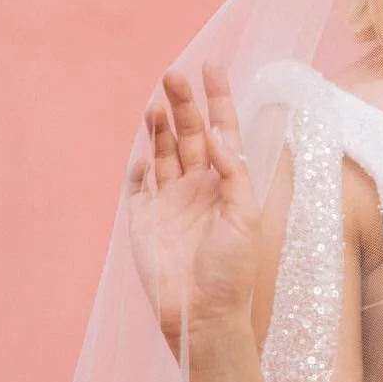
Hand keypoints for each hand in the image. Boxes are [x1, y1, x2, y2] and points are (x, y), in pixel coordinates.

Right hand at [125, 63, 260, 357]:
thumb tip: (221, 137)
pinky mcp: (143, 219)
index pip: (223, 130)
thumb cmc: (233, 270)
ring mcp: (168, 200)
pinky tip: (143, 154)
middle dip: (183, 103)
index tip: (212, 66)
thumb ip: (234, 175)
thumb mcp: (245, 217)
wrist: (202, 315)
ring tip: (157, 102)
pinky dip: (138, 167)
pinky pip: (137, 185)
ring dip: (159, 127)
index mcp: (227, 182)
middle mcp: (197, 185)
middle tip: (174, 74)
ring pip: (163, 151)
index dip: (218, 98)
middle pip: (189, 132)